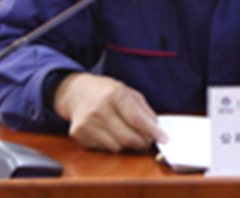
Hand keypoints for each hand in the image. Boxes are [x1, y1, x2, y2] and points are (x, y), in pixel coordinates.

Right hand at [53, 72, 167, 152]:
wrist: (76, 92)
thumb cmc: (105, 91)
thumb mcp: (127, 91)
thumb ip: (144, 110)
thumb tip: (156, 128)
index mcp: (114, 94)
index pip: (137, 119)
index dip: (152, 132)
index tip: (163, 138)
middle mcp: (99, 108)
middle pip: (128, 137)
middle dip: (143, 143)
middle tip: (147, 141)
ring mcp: (87, 122)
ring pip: (117, 147)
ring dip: (127, 145)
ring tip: (126, 133)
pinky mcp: (79, 134)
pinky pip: (103, 148)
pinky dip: (112, 144)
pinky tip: (109, 133)